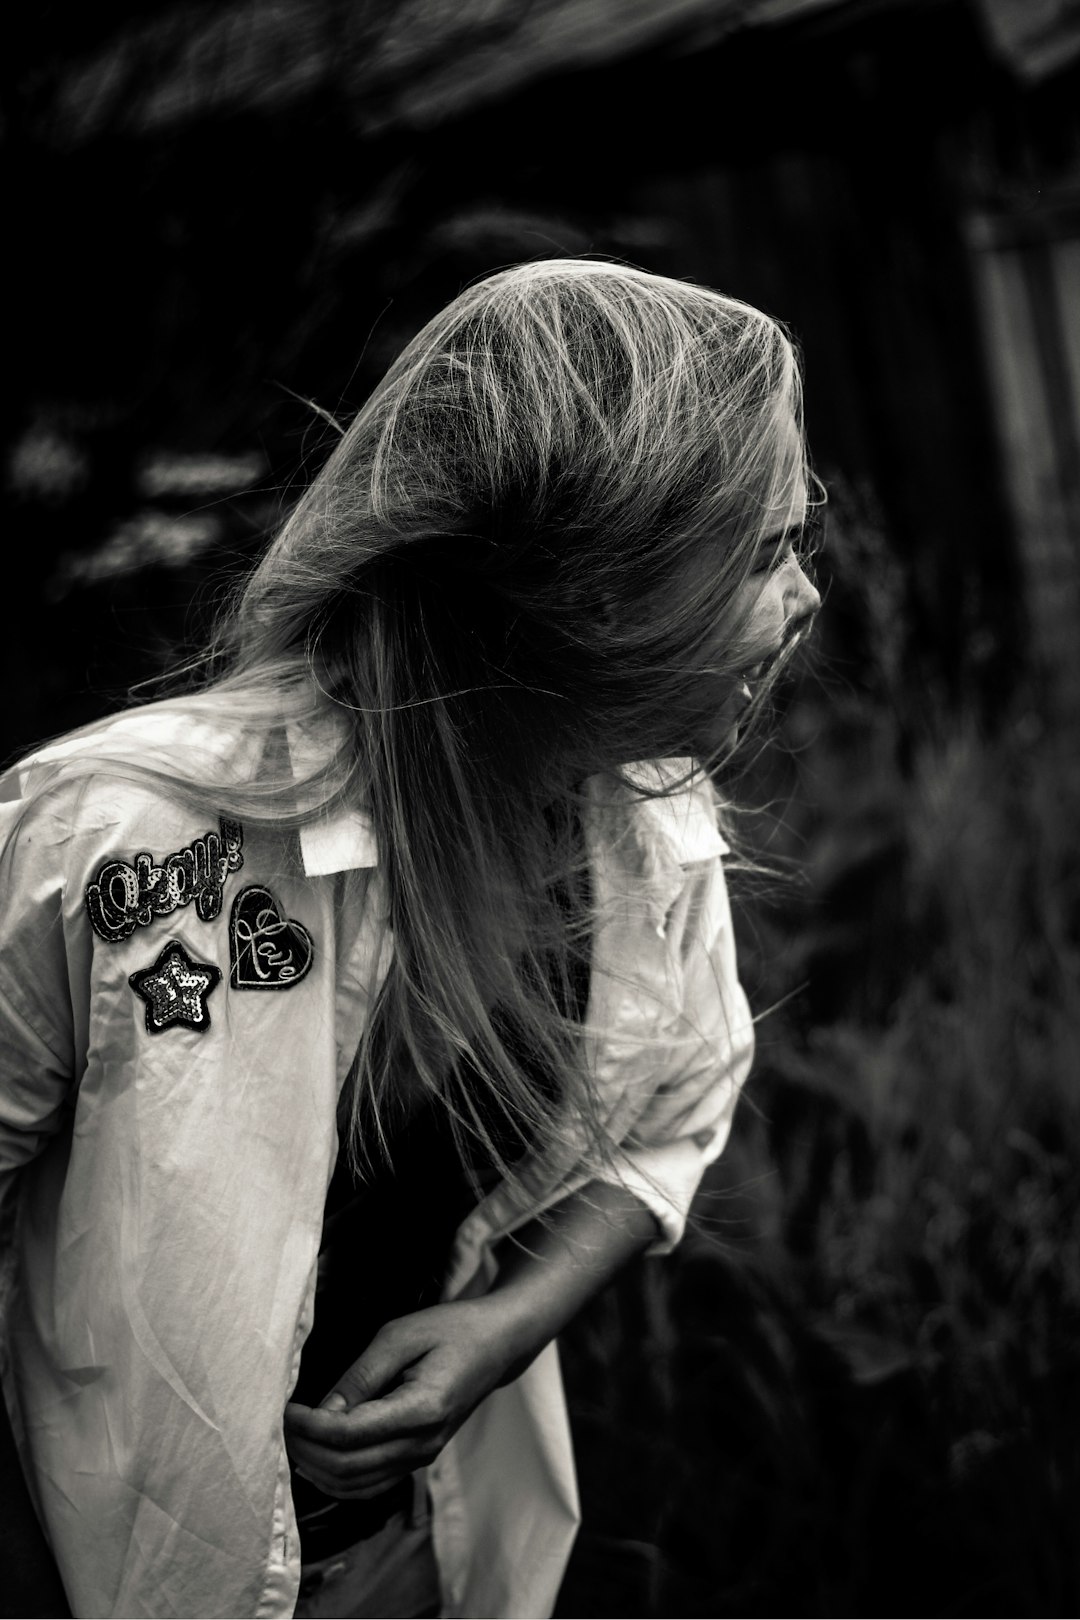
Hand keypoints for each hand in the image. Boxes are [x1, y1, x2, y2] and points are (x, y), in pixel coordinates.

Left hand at [283, 1295, 529, 1499]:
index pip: (350, 1435)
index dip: (310, 1427)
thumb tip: (322, 1411)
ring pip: (357, 1485)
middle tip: (280, 1425)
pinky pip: (370, 1484)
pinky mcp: (418, 1458)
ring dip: (317, 1468)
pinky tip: (318, 1455)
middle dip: (306, 1450)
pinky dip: (338, 1477)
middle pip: (348, 1467)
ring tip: (293, 1439)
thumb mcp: (400, 1336)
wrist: (495, 1346)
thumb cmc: (450, 1330)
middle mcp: (423, 1444)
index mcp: (423, 1410)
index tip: (285, 1410)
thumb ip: (360, 1376)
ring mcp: (422, 1457)